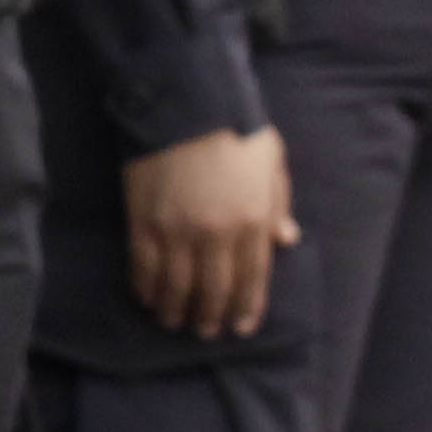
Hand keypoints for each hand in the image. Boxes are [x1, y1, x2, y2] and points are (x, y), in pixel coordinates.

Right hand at [121, 127, 298, 341]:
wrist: (184, 100)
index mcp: (254, 220)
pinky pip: (145, 266)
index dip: (246, 308)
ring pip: (178, 286)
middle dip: (211, 316)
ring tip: (174, 322)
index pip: (253, 279)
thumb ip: (279, 204)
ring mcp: (179, 229)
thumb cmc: (233, 126)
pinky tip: (147, 298)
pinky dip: (146, 287)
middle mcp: (218, 233)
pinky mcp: (144, 220)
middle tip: (205, 331)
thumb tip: (287, 240)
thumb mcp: (272, 162)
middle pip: (215, 290)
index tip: (239, 328)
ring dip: (176, 310)